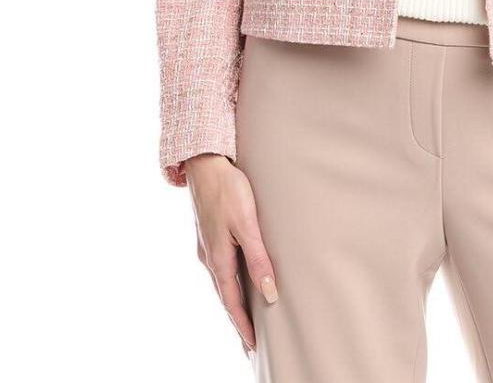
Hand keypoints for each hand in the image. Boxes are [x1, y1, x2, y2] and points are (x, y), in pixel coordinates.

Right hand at [184, 152, 277, 354]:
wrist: (205, 164)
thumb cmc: (229, 190)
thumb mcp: (247, 224)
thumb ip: (258, 258)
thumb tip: (269, 293)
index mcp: (218, 259)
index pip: (232, 302)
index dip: (243, 325)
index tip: (253, 347)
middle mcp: (210, 257)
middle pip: (225, 297)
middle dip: (238, 320)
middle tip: (250, 344)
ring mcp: (208, 246)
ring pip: (222, 283)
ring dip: (233, 302)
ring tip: (245, 318)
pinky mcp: (210, 234)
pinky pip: (221, 267)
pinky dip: (230, 283)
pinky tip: (237, 280)